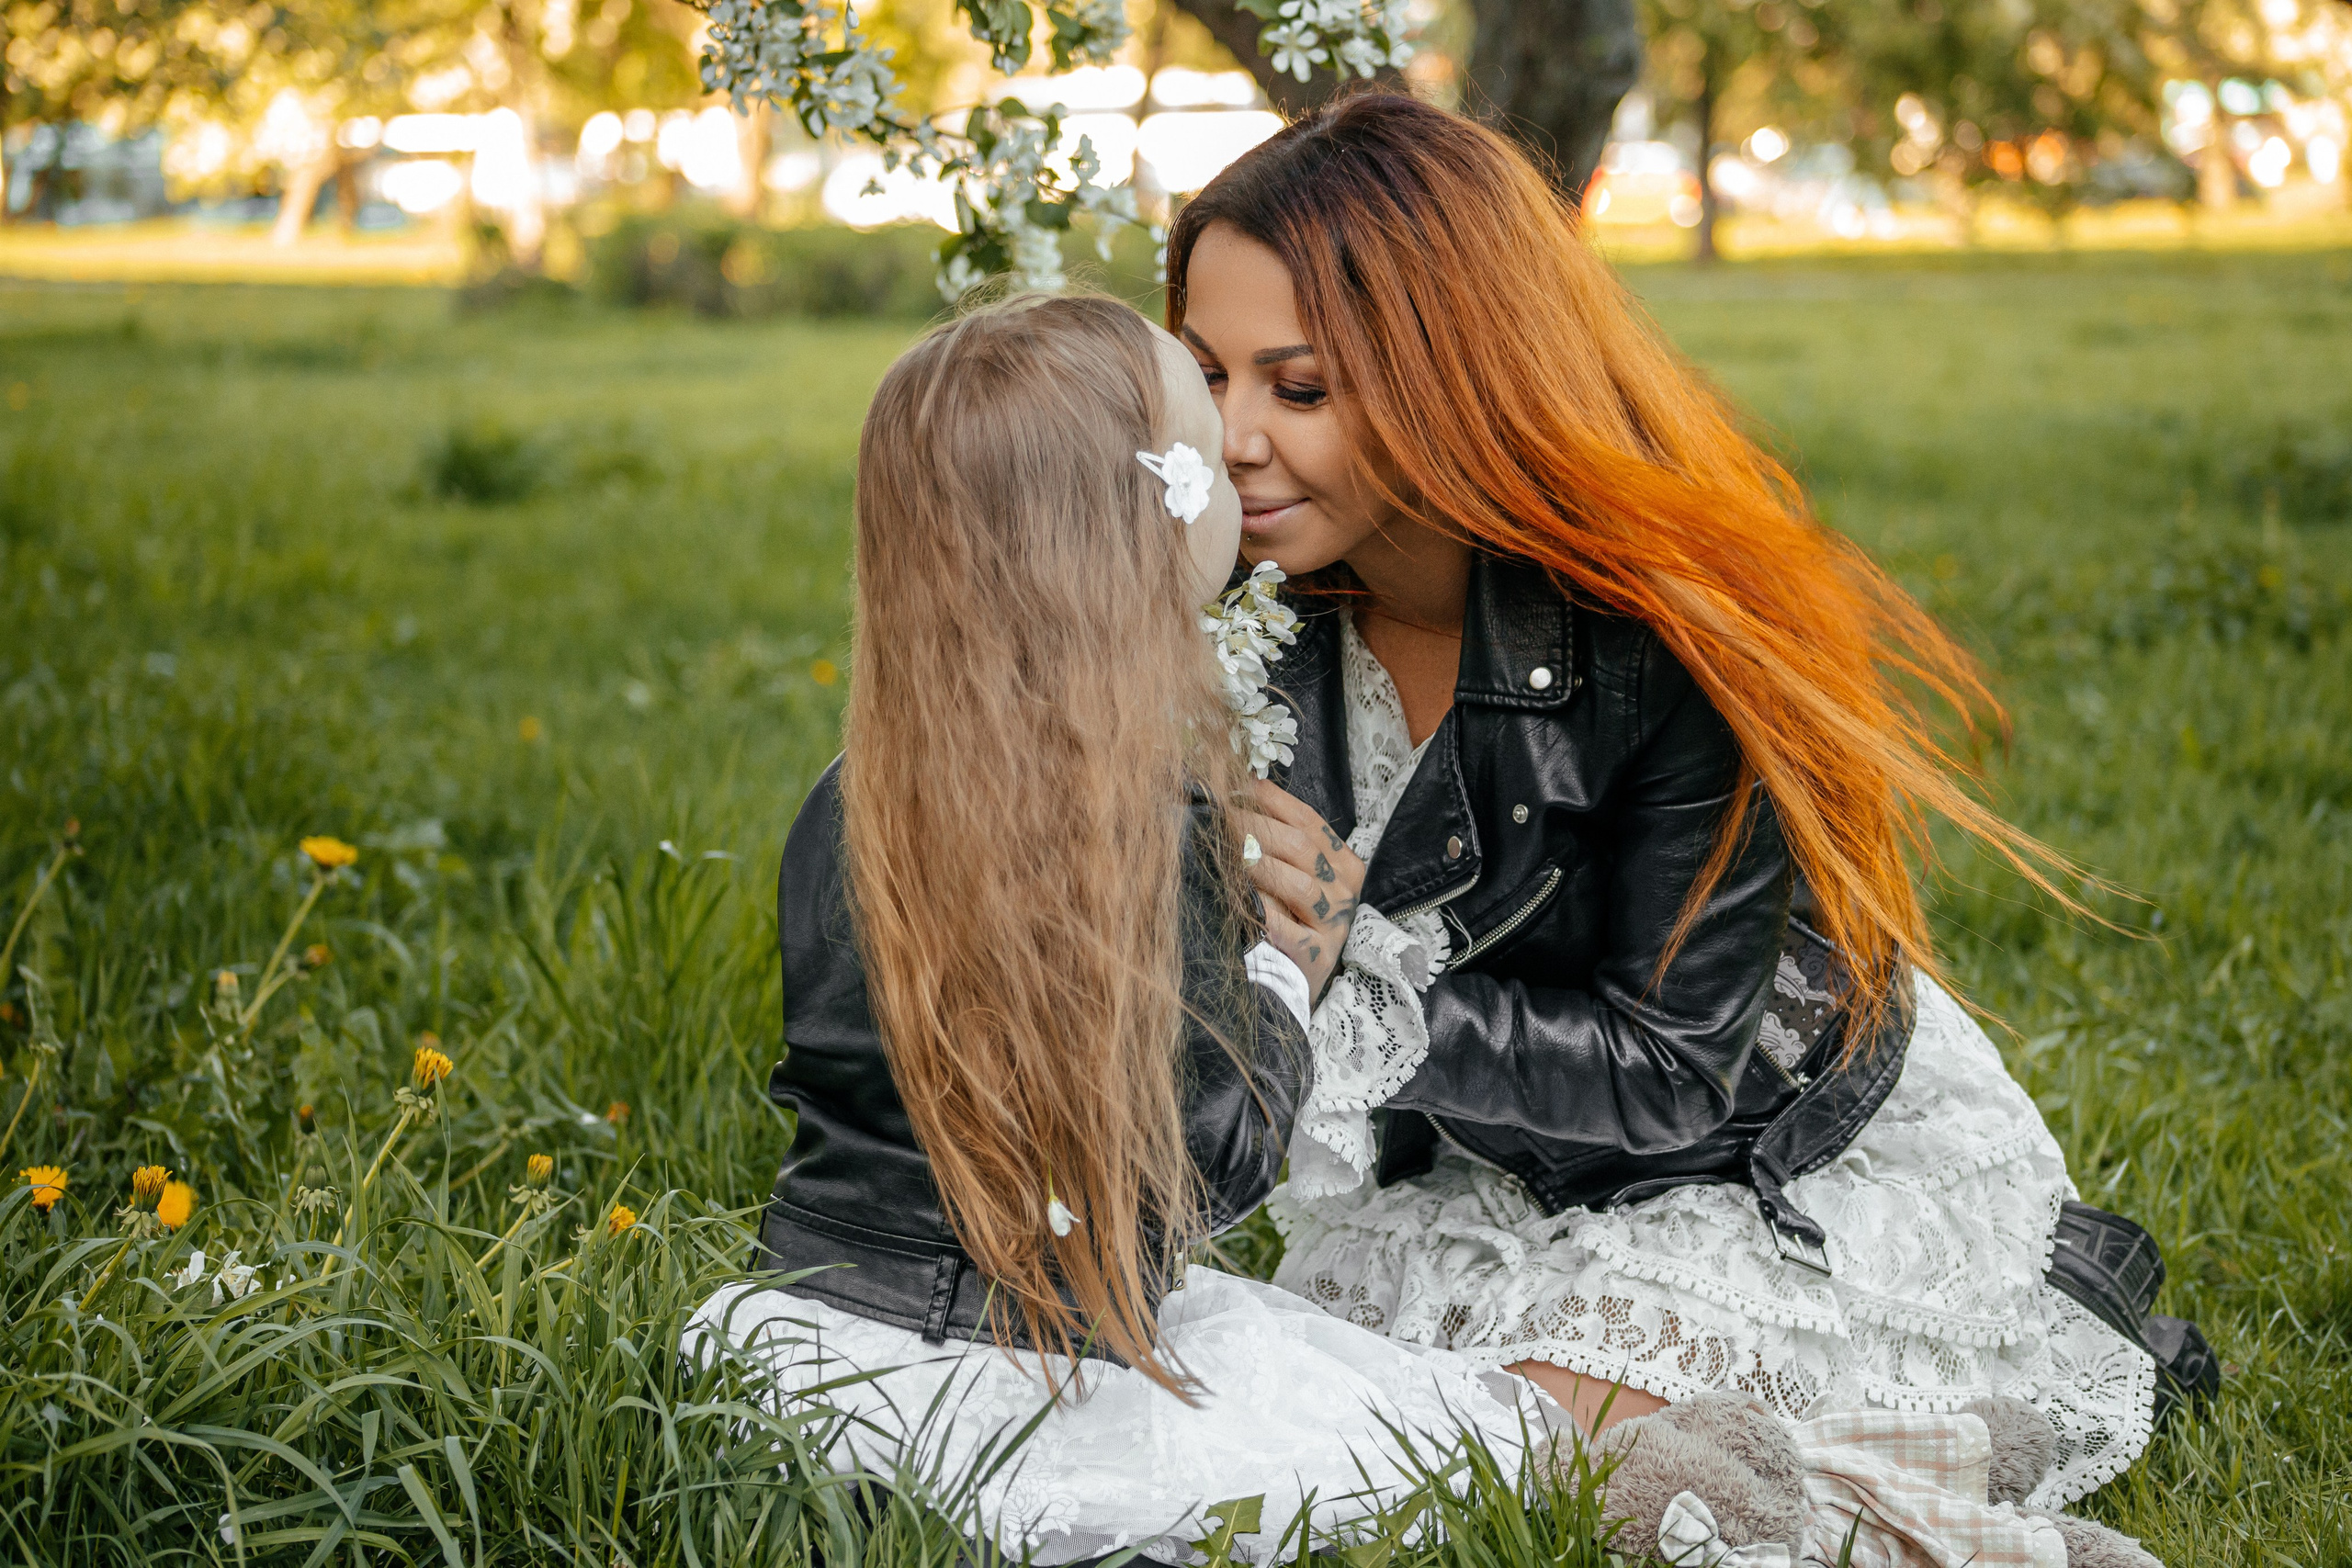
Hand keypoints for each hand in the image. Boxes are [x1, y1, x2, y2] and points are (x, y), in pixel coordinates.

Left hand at [1239, 778, 1366, 1004]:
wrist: (1295, 981)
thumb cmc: (1290, 920)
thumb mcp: (1294, 877)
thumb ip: (1279, 842)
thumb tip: (1240, 792)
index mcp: (1344, 864)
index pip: (1309, 822)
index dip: (1273, 801)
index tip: (1238, 784)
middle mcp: (1344, 891)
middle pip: (1299, 847)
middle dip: (1253, 827)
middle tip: (1214, 817)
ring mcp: (1333, 926)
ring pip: (1295, 883)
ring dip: (1254, 863)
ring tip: (1221, 852)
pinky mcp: (1315, 957)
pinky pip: (1283, 927)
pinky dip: (1258, 909)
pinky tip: (1235, 897)